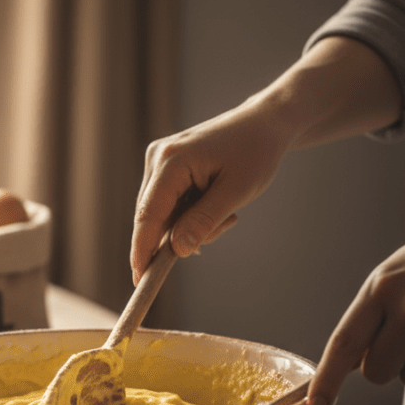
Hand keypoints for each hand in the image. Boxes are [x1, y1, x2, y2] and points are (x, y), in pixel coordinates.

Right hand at [131, 37, 402, 284]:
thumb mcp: (236, 191)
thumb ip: (204, 221)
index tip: (139, 280)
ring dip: (191, 225)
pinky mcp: (165, 168)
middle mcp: (156, 159)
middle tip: (226, 224)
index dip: (142, 250)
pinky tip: (215, 204)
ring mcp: (158, 162)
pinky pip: (169, 206)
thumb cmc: (255, 152)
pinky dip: (190, 215)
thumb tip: (176, 251)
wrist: (265, 124)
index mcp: (170, 161)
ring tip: (227, 211)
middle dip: (182, 235)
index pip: (148, 215)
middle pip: (153, 218)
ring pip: (163, 215)